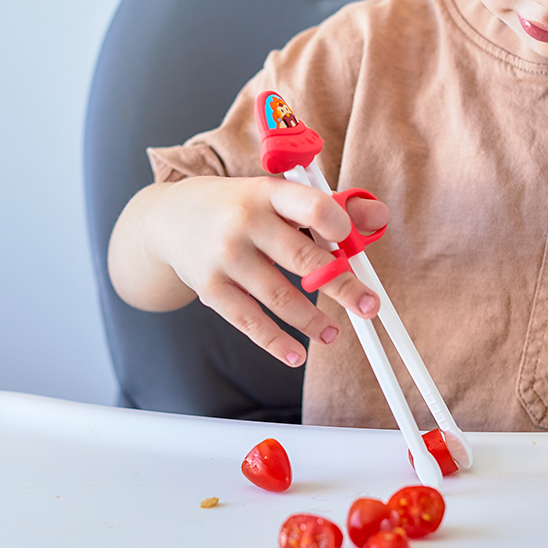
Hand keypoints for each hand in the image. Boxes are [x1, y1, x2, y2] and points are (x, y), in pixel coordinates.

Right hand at [109, 177, 388, 367]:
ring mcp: (226, 257)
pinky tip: (297, 355)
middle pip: (303, 259)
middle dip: (342, 286)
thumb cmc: (240, 207)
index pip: (311, 206)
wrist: (169, 219)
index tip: (353, 246)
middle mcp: (245, 222)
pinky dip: (275, 342)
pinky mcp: (210, 289)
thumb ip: (331, 207)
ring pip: (279, 297)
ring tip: (334, 333)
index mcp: (269, 193)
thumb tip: (378, 218)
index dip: (338, 227)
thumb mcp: (278, 195)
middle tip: (368, 306)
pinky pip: (249, 321)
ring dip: (313, 321)